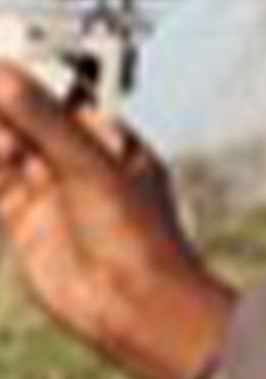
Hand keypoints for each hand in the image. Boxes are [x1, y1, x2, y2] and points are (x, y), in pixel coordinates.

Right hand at [0, 63, 237, 378]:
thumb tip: (2, 76)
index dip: (25, 70)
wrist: (137, 308)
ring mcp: (49, 189)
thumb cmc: (139, 236)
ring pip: (2, 145)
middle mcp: (78, 159)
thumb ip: (44, 122)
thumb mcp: (91, 170)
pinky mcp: (22, 220)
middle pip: (25, 115)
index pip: (60, 90)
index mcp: (111, 138)